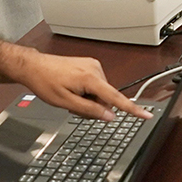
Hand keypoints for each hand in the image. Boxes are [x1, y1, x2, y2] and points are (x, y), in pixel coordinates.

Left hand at [13, 52, 149, 121]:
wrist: (34, 67)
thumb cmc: (46, 82)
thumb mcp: (66, 103)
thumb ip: (90, 110)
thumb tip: (110, 116)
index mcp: (91, 78)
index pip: (116, 98)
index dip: (132, 109)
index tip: (146, 115)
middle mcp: (95, 69)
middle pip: (106, 98)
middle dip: (94, 106)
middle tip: (74, 106)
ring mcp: (93, 65)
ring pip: (100, 93)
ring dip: (89, 99)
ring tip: (71, 95)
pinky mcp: (89, 65)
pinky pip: (95, 85)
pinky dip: (87, 91)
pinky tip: (73, 89)